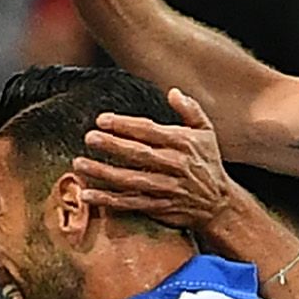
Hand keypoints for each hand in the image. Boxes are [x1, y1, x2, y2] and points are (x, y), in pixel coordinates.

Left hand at [71, 89, 232, 231]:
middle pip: (138, 154)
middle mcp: (174, 165)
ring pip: (130, 180)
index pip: (149, 131)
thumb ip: (190, 110)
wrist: (219, 204)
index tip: (102, 120)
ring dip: (103, 173)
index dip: (125, 125)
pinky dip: (108, 200)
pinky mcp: (158, 207)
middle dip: (112, 145)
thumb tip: (173, 91)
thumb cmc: (208, 163)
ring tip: (80, 164)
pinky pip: (130, 203)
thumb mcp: (206, 132)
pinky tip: (87, 195)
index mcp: (183, 143)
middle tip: (89, 137)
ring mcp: (165, 188)